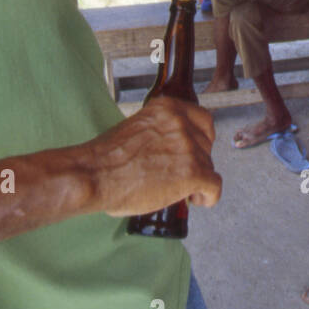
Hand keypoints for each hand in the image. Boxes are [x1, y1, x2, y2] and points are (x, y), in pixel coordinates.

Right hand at [86, 96, 221, 215]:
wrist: (94, 175)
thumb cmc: (106, 158)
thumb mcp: (137, 128)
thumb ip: (160, 132)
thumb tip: (172, 149)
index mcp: (168, 108)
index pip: (203, 120)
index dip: (200, 140)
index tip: (194, 151)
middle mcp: (181, 123)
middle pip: (206, 145)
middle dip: (197, 162)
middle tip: (180, 175)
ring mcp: (189, 147)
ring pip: (209, 166)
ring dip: (199, 180)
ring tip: (182, 191)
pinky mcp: (192, 172)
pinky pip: (214, 186)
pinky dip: (208, 196)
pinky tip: (195, 200)